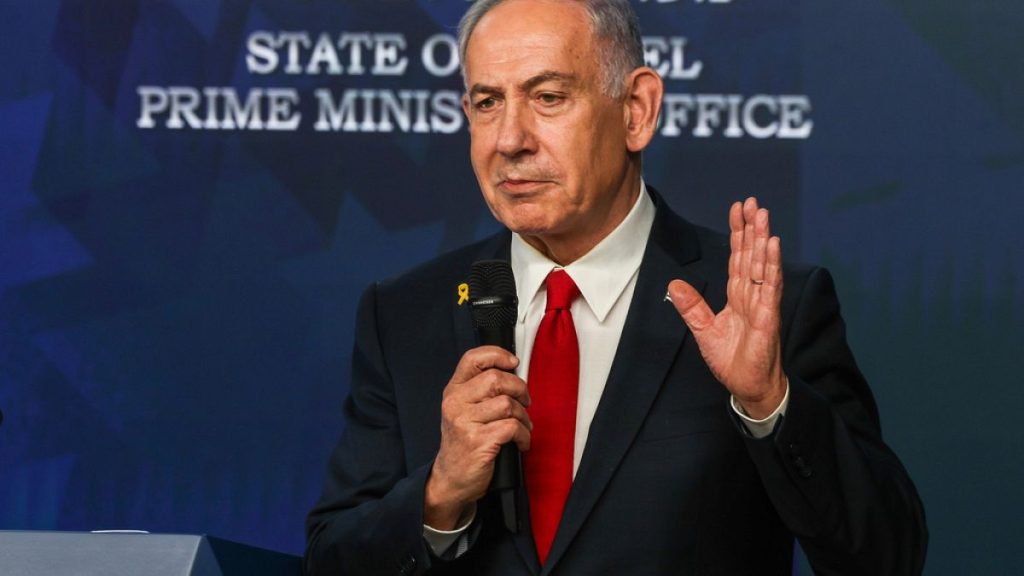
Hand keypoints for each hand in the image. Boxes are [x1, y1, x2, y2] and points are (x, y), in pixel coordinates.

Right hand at [424, 346, 531, 529]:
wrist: (450, 480)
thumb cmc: (463, 443)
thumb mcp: (464, 411)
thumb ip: (480, 391)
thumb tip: (513, 373)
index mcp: (453, 391)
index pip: (473, 358)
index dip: (497, 355)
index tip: (513, 363)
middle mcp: (455, 403)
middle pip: (496, 379)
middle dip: (520, 389)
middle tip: (525, 402)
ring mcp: (464, 422)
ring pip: (507, 404)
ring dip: (523, 416)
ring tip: (523, 427)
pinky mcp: (477, 441)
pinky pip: (512, 427)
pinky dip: (524, 435)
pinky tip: (521, 443)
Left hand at [667, 197, 786, 418]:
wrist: (747, 387)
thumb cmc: (731, 360)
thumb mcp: (703, 331)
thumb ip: (691, 307)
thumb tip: (673, 285)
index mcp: (737, 297)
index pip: (737, 259)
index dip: (737, 235)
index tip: (737, 210)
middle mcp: (752, 295)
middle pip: (751, 255)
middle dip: (751, 229)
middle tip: (751, 202)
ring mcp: (762, 304)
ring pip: (762, 265)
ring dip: (763, 240)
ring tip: (762, 215)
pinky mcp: (769, 316)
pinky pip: (770, 287)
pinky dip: (771, 265)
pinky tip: (772, 245)